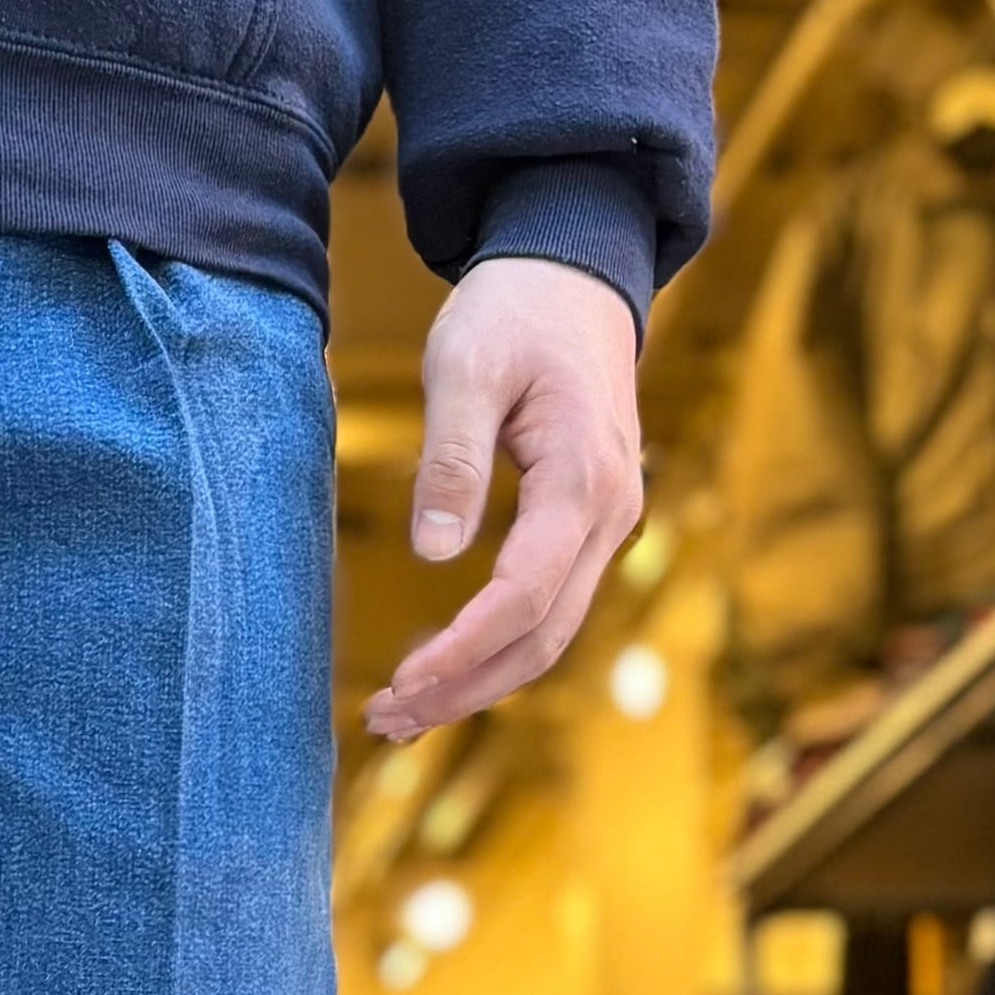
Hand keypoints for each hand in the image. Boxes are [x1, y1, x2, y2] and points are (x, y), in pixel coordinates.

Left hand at [363, 257, 643, 740]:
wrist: (574, 273)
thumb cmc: (516, 309)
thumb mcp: (467, 367)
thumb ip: (452, 460)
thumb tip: (435, 553)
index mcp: (583, 478)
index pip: (523, 595)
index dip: (461, 651)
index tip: (398, 684)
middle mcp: (611, 514)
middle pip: (541, 638)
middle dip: (464, 689)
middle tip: (384, 721)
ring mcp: (607, 525)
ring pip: (548, 635)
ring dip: (476, 683)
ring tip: (399, 713)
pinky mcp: (586, 528)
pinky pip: (546, 609)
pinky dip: (493, 652)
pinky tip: (439, 673)